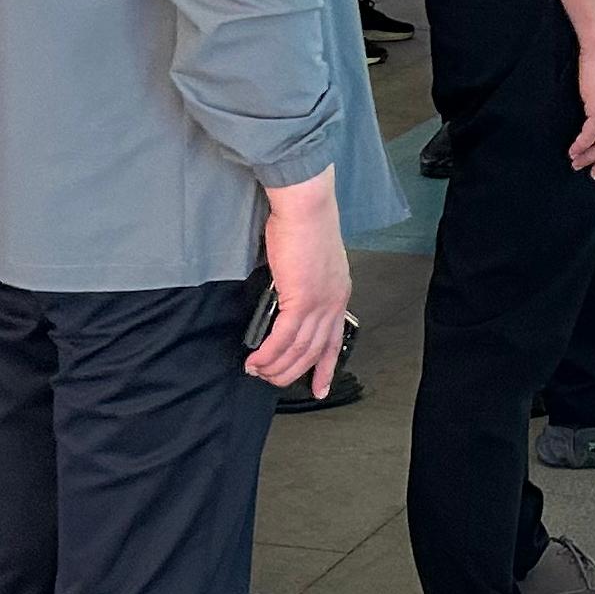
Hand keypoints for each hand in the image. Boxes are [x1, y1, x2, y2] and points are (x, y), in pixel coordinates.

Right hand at [247, 170, 352, 393]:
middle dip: (291, 371)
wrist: (306, 206)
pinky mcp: (301, 299)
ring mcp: (320, 303)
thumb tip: (286, 298)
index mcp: (338, 293)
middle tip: (271, 380)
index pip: (335, 339)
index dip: (326, 367)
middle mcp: (334, 302)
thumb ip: (304, 283)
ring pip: (298, 349)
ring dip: (275, 365)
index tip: (319, 387)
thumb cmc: (304, 224)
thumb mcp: (311, 261)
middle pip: (314, 350)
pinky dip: (268, 352)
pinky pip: (283, 338)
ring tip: (257, 371)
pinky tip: (256, 360)